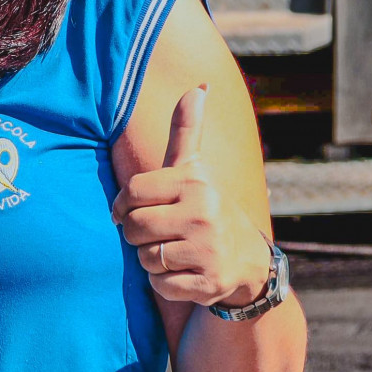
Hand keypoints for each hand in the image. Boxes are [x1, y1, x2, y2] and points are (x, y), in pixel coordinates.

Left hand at [111, 85, 270, 308]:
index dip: (123, 205)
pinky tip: (183, 272)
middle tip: (157, 233)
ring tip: (173, 250)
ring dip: (150, 260)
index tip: (131, 209)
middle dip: (137, 234)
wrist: (248, 260)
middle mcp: (204, 214)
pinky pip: (161, 285)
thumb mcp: (194, 168)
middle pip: (134, 228)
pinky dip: (164, 283)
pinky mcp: (210, 283)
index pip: (131, 193)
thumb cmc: (205, 206)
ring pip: (145, 258)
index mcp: (195, 183)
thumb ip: (187, 129)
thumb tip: (199, 86)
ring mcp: (209, 250)